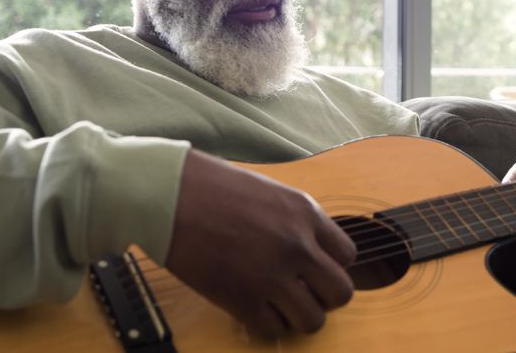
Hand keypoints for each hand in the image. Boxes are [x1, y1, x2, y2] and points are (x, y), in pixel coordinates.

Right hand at [165, 149, 355, 338]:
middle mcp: (297, 245)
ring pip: (313, 320)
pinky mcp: (241, 299)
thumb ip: (295, 221)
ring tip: (278, 305)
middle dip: (323, 297)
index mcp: (305, 213)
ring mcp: (271, 275)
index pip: (347, 256)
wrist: (168, 193)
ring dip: (298, 317)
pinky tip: (253, 309)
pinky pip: (273, 330)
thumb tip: (309, 251)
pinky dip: (266, 325)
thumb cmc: (210, 186)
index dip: (330, 266)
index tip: (313, 269)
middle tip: (301, 292)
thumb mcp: (269, 191)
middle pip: (340, 293)